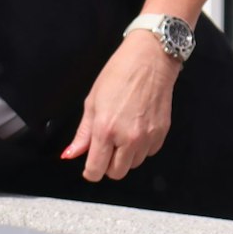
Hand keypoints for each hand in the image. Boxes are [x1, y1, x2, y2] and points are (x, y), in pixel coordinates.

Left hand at [60, 31, 180, 181]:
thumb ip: (83, 134)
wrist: (150, 61)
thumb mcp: (92, 102)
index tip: (90, 166)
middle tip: (106, 148)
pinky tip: (137, 129)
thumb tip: (71, 154)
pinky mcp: (161, 134)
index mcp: (105, 129)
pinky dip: (141, 148)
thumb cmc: (118, 75)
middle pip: (116, 173)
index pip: (96, 170)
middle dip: (108, 165)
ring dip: (125, 156)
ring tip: (122, 133)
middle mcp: (128, 138)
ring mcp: (147, 138)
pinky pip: (148, 153)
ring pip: (133, 164)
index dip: (90, 171)